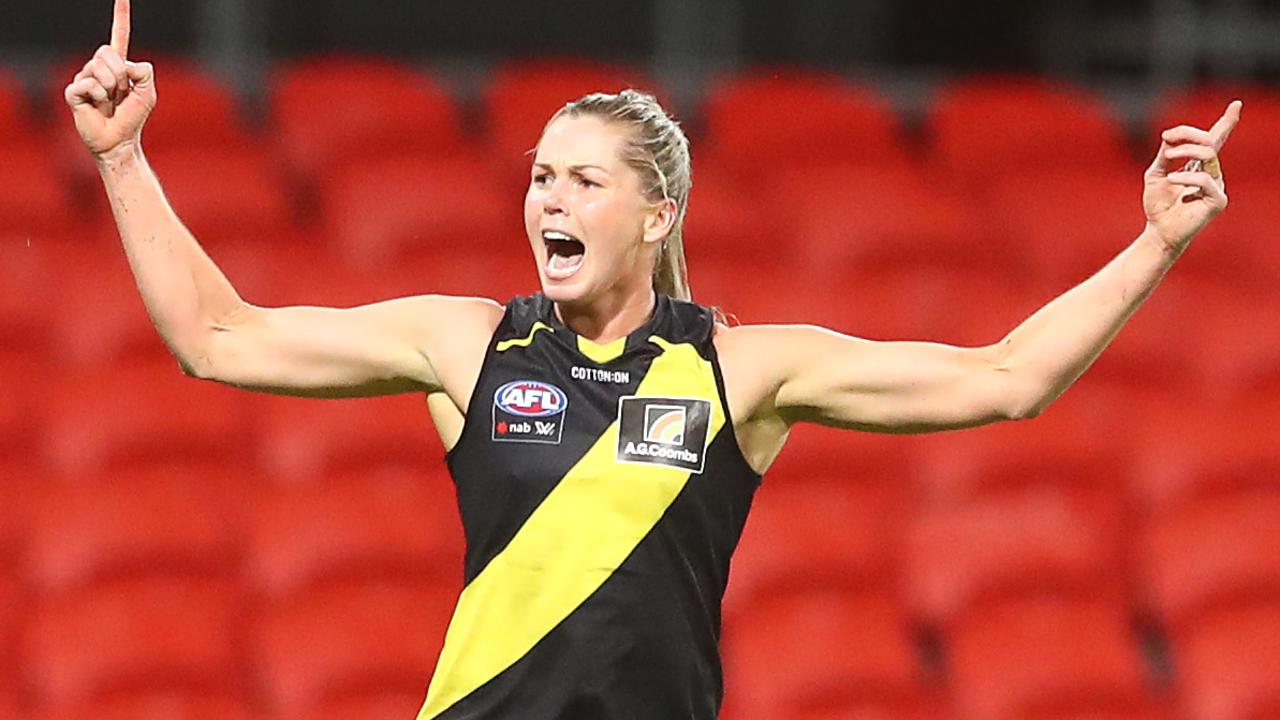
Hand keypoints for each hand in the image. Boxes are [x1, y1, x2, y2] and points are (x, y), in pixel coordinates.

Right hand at [64, 0, 156, 162]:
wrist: (119, 141)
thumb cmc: (132, 118)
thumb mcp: (148, 94)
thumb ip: (144, 73)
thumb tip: (128, 64)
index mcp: (117, 65)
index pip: (119, 36)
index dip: (120, 16)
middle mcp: (97, 68)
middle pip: (107, 52)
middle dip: (119, 73)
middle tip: (120, 93)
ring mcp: (83, 78)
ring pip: (98, 68)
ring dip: (110, 87)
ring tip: (109, 101)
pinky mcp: (73, 92)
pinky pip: (87, 83)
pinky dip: (98, 95)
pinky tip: (97, 105)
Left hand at [1142, 100, 1241, 251]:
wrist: (1158, 230)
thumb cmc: (1158, 205)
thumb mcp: (1156, 173)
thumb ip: (1165, 154)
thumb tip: (1171, 136)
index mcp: (1200, 165)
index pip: (1216, 140)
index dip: (1226, 122)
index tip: (1236, 104)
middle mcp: (1212, 173)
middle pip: (1210, 141)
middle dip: (1188, 134)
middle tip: (1167, 136)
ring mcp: (1217, 186)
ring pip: (1208, 155)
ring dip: (1184, 151)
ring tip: (1167, 158)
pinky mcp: (1218, 200)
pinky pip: (1205, 179)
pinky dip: (1185, 176)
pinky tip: (1171, 180)